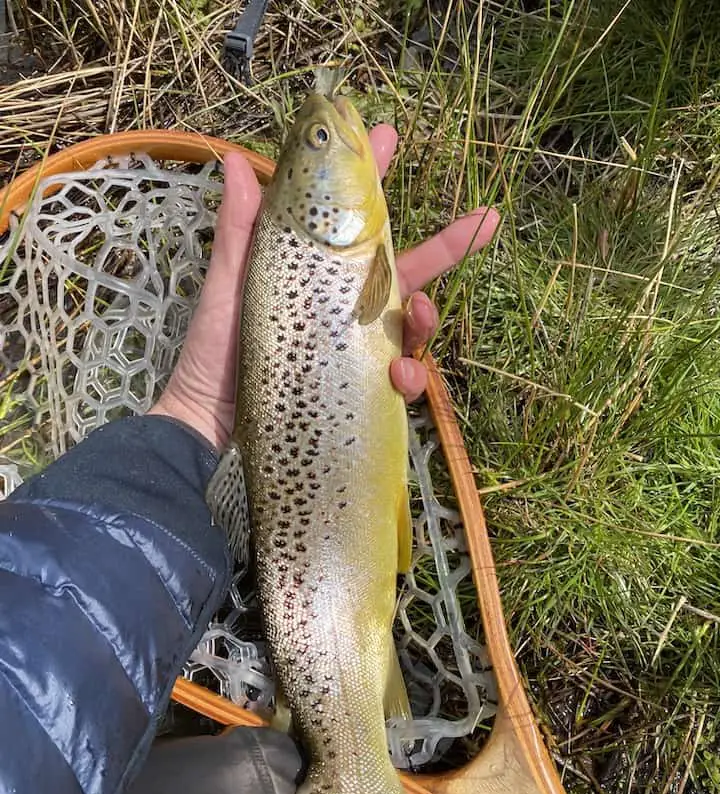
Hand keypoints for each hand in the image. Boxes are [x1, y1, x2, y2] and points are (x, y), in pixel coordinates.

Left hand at [150, 126, 499, 449]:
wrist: (209, 429)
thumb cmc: (214, 356)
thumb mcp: (230, 288)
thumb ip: (240, 231)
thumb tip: (238, 160)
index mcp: (312, 274)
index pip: (351, 223)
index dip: (375, 180)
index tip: (390, 136)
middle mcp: (341, 308)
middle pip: (402, 270)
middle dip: (446, 245)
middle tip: (486, 219)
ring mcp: (357, 350)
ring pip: (413, 323)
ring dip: (427, 316)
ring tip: (421, 315)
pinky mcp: (365, 389)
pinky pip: (405, 377)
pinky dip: (410, 375)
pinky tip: (398, 376)